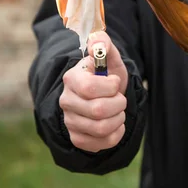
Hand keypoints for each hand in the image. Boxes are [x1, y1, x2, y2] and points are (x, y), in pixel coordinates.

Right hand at [59, 31, 128, 152]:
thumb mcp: (110, 56)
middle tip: (120, 98)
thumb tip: (96, 44)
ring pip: (101, 129)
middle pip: (98, 111)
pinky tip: (115, 124)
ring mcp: (70, 121)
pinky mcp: (77, 138)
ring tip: (118, 111)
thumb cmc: (108, 74)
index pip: (89, 88)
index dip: (110, 87)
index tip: (115, 82)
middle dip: (119, 104)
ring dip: (118, 119)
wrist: (107, 95)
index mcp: (72, 78)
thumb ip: (104, 43)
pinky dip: (115, 134)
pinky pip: (101, 144)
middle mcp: (66, 101)